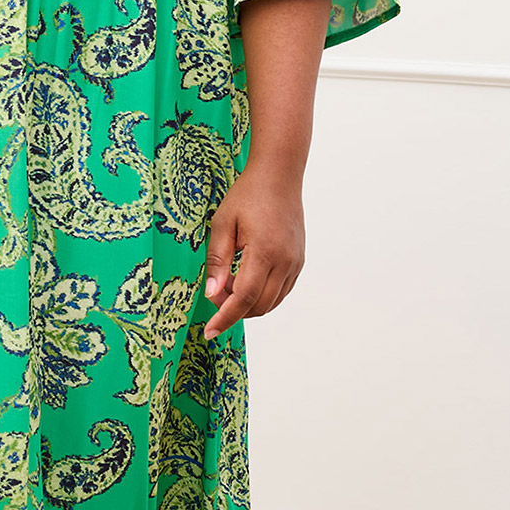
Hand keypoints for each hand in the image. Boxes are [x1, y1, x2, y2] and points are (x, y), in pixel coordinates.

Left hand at [202, 163, 305, 337]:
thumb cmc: (247, 196)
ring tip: (230, 281)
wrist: (279, 176)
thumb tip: (212, 294)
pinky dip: (262, 295)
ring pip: (271, 302)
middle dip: (234, 309)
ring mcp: (295, 263)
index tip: (210, 332)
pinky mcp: (299, 262)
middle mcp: (285, 261)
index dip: (225, 317)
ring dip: (248, 303)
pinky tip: (246, 278)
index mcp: (264, 251)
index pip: (243, 297)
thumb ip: (217, 261)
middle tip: (216, 290)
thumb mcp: (222, 224)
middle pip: (258, 305)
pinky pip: (281, 291)